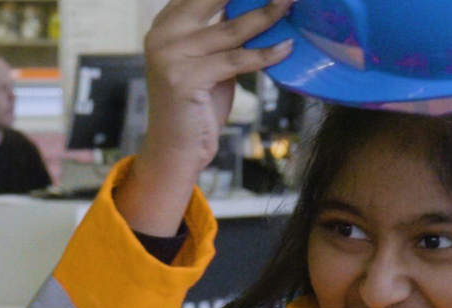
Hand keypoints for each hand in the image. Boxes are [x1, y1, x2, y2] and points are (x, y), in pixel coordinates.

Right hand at [115, 0, 292, 234]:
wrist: (176, 148)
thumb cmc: (198, 106)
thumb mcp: (209, 62)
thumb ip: (222, 36)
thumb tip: (260, 10)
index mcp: (165, 25)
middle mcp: (162, 34)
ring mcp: (169, 55)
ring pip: (229, 29)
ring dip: (265, 15)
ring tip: (289, 3)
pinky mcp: (184, 78)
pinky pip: (235, 60)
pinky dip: (265, 54)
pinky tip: (287, 48)